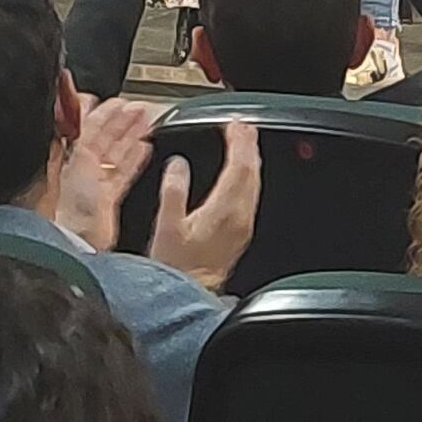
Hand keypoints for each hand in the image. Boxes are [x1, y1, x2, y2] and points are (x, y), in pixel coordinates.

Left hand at [53, 97, 159, 252]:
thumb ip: (85, 130)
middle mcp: (83, 166)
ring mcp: (97, 182)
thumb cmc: (73, 203)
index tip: (118, 101)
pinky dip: (134, 159)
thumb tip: (85, 103)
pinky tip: (144, 148)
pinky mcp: (109, 197)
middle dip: (123, 121)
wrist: (80, 237)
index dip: (105, 112)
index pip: (89, 126)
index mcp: (72, 154)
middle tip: (140, 107)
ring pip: (117, 152)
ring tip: (147, 121)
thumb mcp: (78, 157)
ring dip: (132, 135)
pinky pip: (124, 172)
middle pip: (106, 137)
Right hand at [150, 122, 259, 292]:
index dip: (239, 142)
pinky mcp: (241, 234)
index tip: (235, 124)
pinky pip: (251, 197)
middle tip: (243, 127)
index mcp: (223, 210)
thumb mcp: (166, 225)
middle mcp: (239, 216)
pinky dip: (248, 178)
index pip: (239, 166)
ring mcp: (243, 226)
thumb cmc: (175, 268)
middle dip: (249, 146)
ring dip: (251, 161)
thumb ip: (174, 191)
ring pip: (254, 185)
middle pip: (252, 172)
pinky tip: (242, 176)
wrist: (187, 297)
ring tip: (245, 144)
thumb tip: (178, 165)